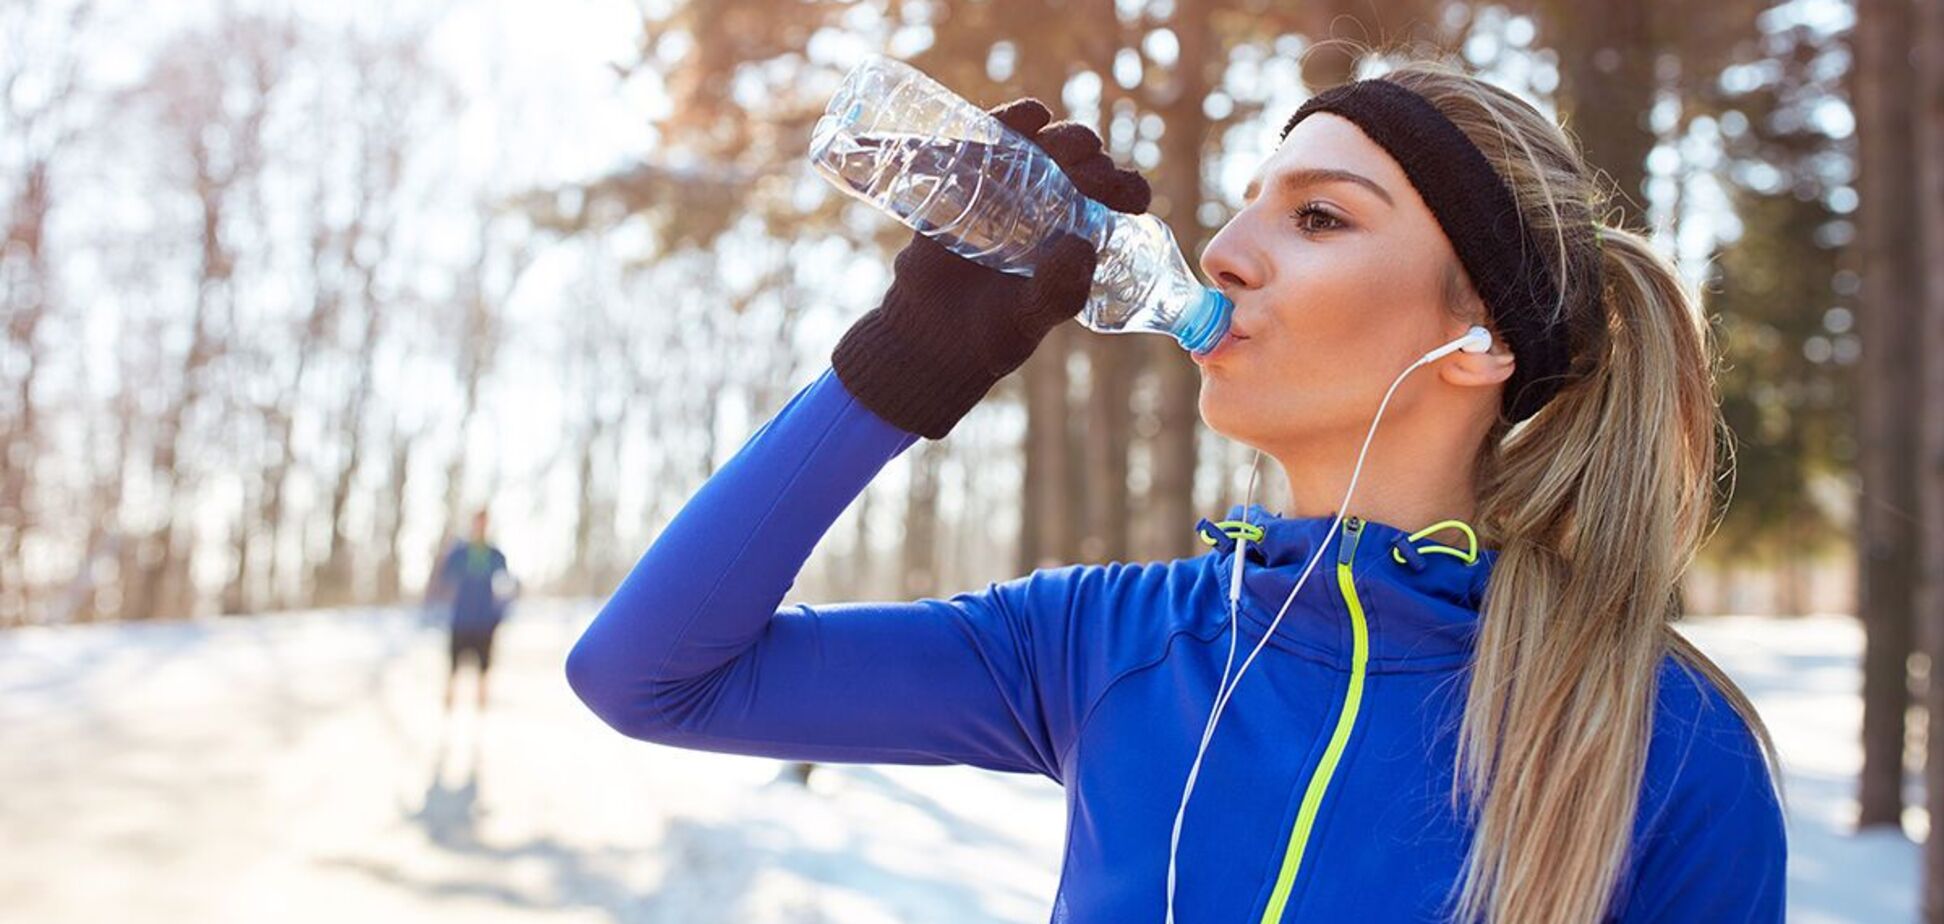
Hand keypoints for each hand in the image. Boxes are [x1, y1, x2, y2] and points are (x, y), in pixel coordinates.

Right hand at [831, 98, 1151, 439]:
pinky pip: (997, 136)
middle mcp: (1053, 204)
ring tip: (1062, 149)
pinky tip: (1030, 117)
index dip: (1127, 190)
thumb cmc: (990, 332)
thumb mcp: (1030, 321)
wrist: (929, 333)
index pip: (1117, 199)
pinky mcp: (971, 175)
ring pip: (1048, 143)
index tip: (1127, 199)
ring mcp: (1012, 186)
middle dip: (1094, 160)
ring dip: (1063, 136)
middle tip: (1089, 177)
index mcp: (1080, 233)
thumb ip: (1057, 293)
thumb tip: (1081, 245)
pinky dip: (1015, 119)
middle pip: (1085, 164)